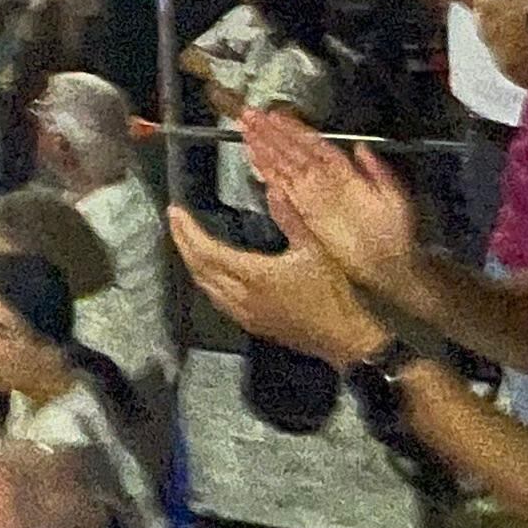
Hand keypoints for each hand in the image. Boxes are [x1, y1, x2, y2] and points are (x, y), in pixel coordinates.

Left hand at [165, 198, 379, 368]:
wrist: (351, 340)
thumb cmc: (337, 293)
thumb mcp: (317, 248)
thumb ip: (292, 217)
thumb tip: (273, 188)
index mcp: (255, 275)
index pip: (208, 252)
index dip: (187, 231)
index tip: (175, 211)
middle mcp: (243, 297)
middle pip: (200, 269)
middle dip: (183, 244)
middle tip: (175, 221)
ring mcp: (247, 315)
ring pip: (207, 288)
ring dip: (193, 264)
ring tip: (187, 242)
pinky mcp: (256, 326)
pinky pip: (219, 301)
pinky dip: (207, 282)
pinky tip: (210, 275)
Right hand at [242, 114, 423, 303]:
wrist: (389, 269)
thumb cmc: (395, 234)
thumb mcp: (394, 197)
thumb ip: (377, 170)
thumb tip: (360, 147)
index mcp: (345, 173)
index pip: (315, 144)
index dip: (295, 128)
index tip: (275, 114)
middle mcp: (325, 181)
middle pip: (293, 151)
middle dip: (271, 133)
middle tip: (249, 114)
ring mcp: (312, 197)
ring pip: (284, 167)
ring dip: (264, 148)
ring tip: (246, 131)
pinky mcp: (304, 215)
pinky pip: (282, 191)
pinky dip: (268, 175)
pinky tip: (255, 162)